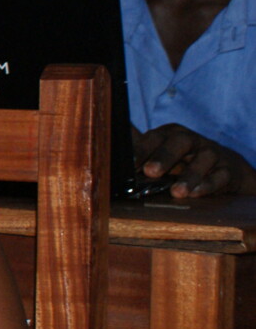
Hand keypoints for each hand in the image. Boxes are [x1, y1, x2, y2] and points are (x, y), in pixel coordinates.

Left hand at [135, 124, 255, 197]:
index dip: (142, 150)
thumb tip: (101, 147)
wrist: (223, 169)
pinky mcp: (227, 170)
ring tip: (177, 192)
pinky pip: (221, 176)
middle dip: (164, 156)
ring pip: (203, 159)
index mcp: (170, 134)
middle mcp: (191, 140)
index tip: (131, 166)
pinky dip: (209, 185)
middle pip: (179, 142)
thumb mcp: (159, 154)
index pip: (154, 137)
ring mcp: (211, 154)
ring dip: (189, 176)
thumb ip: (136, 150)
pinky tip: (197, 194)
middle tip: (151, 173)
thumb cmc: (181, 162)